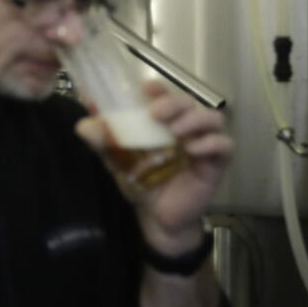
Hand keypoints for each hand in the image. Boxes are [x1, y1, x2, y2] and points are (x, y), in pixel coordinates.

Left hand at [75, 81, 231, 254]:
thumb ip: (103, 143)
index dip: (159, 89)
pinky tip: (193, 150)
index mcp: (164, 121)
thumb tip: (82, 126)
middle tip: (156, 114)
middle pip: (190, 102)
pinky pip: (225, 146)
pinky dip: (211, 143)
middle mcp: (186, 127)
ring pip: (213, 118)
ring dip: (195, 119)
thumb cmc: (142, 182)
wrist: (156, 218)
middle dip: (175, 103)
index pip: (166, 95)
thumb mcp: (118, 161)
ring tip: (176, 132)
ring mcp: (203, 144)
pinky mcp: (216, 164)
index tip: (146, 90)